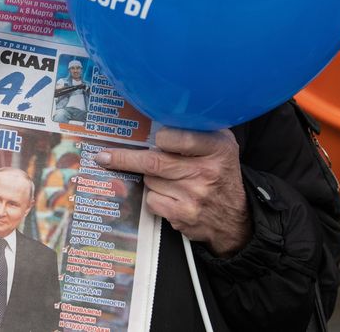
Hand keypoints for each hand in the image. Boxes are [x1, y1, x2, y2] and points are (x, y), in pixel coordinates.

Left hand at [95, 127, 250, 256]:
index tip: (154, 138)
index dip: (161, 138)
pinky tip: (171, 196)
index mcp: (217, 149)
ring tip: (168, 178)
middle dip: (124, 158)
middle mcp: (206, 173)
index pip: (178, 138)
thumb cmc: (221, 173)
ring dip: (150, 178)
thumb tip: (157, 119)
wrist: (236, 219)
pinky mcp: (182, 216)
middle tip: (103, 156)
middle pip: (153, 161)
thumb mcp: (221, 145)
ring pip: (150, 181)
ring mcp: (193, 197)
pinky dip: (154, 197)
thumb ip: (196, 130)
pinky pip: (152, 201)